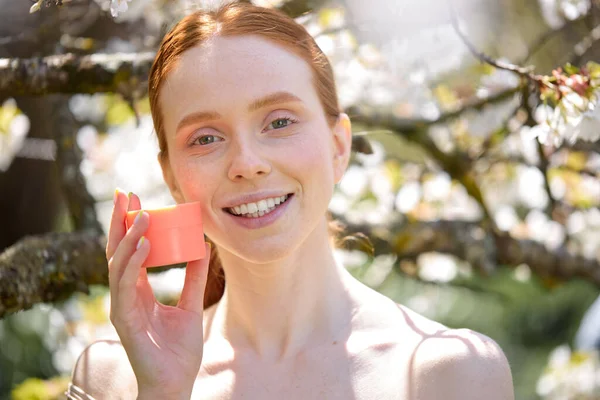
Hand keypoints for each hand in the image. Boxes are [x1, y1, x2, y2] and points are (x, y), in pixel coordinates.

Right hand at [106, 190, 210, 396]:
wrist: (176, 382)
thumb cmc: (179, 350)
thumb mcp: (190, 304)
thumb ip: (194, 277)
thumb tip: (202, 246)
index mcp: (138, 290)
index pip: (130, 251)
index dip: (131, 225)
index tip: (135, 199)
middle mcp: (126, 295)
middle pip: (118, 251)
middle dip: (120, 222)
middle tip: (125, 193)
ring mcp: (122, 306)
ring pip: (118, 263)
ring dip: (129, 237)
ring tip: (142, 214)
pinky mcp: (125, 318)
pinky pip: (126, 284)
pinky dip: (134, 261)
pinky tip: (146, 243)